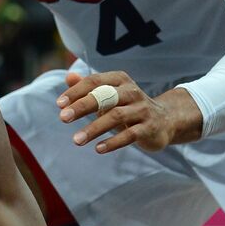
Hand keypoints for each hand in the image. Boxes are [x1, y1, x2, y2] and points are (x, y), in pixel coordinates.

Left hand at [57, 71, 202, 153]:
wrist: (165, 120)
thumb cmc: (129, 107)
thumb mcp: (109, 95)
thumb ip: (88, 87)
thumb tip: (69, 77)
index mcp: (120, 80)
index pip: (95, 81)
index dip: (76, 92)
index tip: (59, 104)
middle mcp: (132, 92)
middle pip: (105, 96)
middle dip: (82, 106)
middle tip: (63, 118)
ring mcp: (142, 110)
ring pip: (116, 116)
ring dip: (94, 128)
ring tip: (76, 140)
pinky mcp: (149, 128)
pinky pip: (130, 134)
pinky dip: (114, 142)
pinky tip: (98, 148)